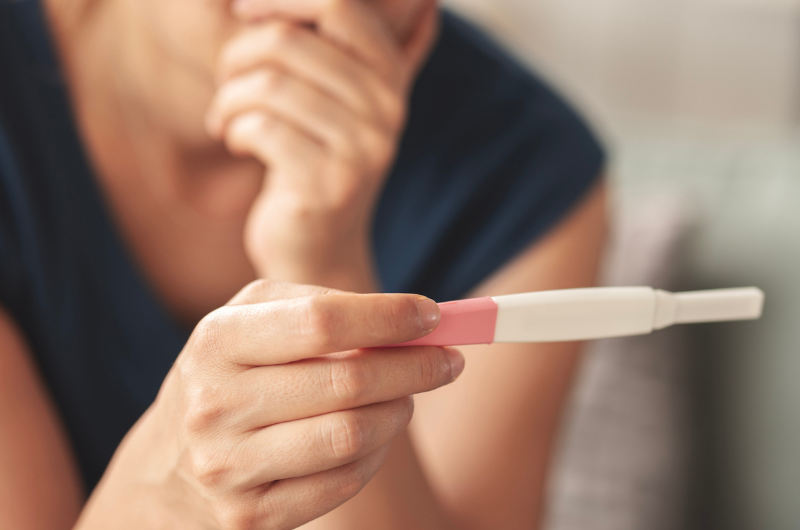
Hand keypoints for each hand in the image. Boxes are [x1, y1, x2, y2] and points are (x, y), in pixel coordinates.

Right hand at [77, 280, 462, 529]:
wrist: (165, 466)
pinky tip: (375, 435)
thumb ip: (320, 304)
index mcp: (216, 341)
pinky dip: (375, 455)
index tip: (432, 315)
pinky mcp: (250, 518)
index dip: (387, 317)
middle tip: (449, 359)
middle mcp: (215, 405)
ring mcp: (229, 469)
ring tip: (406, 395)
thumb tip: (407, 320)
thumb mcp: (251, 320)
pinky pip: (342, 482)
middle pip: (347, 382)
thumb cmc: (228, 373)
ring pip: (352, 437)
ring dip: (398, 412)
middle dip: (415, 366)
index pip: (321, 323)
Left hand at [205, 0, 438, 288]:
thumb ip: (366, 52)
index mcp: (391, 77)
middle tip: (226, 81)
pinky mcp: (328, 185)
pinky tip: (235, 142)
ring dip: (228, 98)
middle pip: (289, 41)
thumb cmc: (318, 163)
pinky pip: (260, 127)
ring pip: (268, 85)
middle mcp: (387, 111)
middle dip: (237, 56)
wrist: (320, 248)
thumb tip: (426, 3)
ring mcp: (362, 150)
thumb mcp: (348, 103)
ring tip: (224, 117)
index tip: (243, 12)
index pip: (340, 5)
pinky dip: (233, 129)